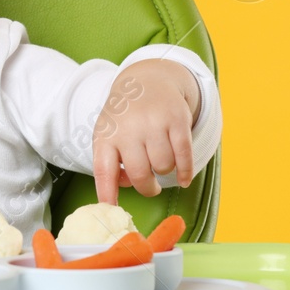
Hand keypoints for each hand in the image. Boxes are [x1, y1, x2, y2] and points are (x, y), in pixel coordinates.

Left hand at [92, 60, 199, 204]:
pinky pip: (184, 156)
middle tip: (151, 187)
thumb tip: (127, 186)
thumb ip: (111, 163)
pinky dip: (186, 172)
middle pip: (140, 175)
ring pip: (163, 166)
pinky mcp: (177, 119)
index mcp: (106, 135)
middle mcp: (129, 128)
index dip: (107, 193)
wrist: (147, 80)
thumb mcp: (109, 134)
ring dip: (165, 171)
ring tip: (161, 163)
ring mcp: (154, 123)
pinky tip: (184, 178)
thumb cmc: (125, 117)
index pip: (103, 171)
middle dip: (148, 188)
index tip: (111, 208)